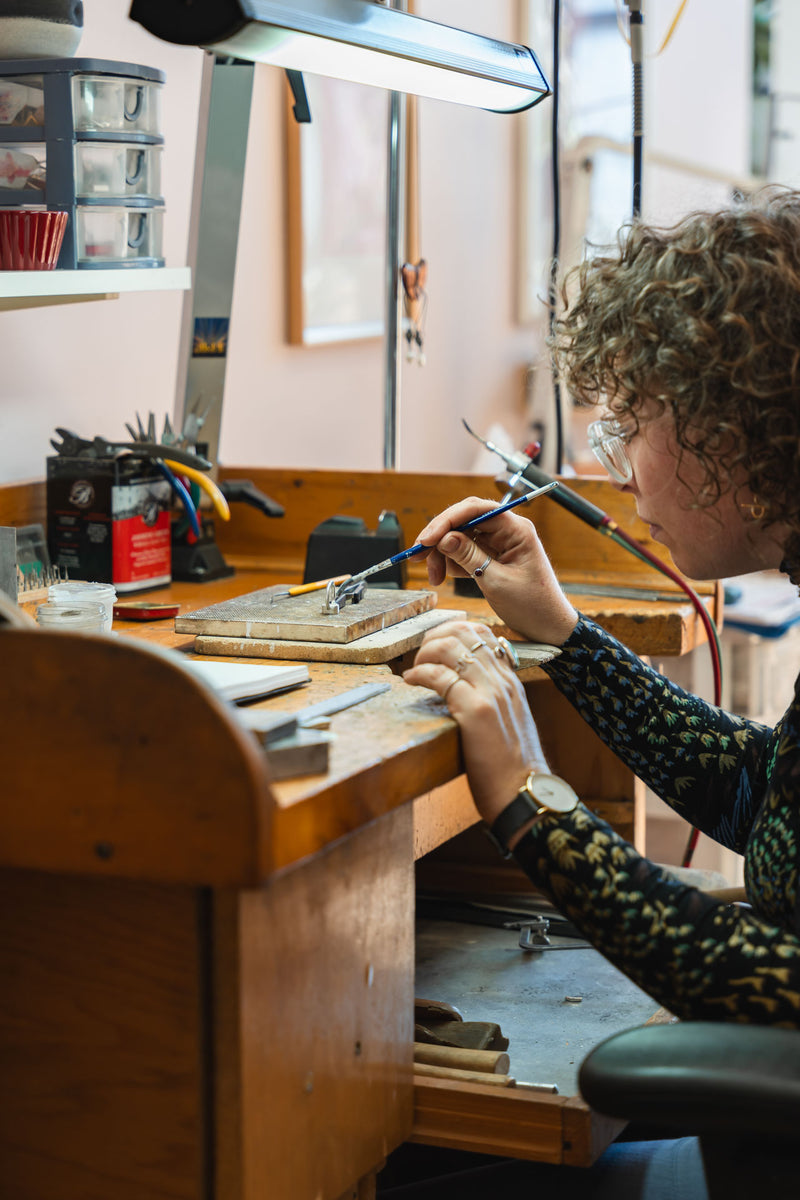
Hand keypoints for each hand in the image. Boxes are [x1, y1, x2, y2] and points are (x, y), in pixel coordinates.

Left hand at [403, 619, 549, 824]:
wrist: (524, 792)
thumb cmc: (512, 766)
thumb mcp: (509, 721)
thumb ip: (493, 699)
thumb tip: (465, 688)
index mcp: (510, 681)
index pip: (482, 633)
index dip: (452, 631)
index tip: (434, 646)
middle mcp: (503, 681)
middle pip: (463, 633)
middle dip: (433, 638)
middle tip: (419, 657)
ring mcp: (491, 693)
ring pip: (450, 648)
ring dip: (423, 653)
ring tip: (414, 670)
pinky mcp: (476, 711)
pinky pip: (440, 677)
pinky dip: (419, 673)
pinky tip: (411, 682)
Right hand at [416, 497, 577, 645]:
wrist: (549, 627)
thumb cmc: (533, 606)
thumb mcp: (496, 582)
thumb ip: (469, 557)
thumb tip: (444, 538)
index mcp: (516, 529)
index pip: (476, 510)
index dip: (446, 521)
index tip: (426, 540)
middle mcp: (508, 531)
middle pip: (464, 521)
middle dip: (439, 538)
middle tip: (418, 557)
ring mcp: (500, 543)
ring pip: (461, 537)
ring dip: (443, 554)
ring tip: (435, 577)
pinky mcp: (493, 557)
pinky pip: (466, 551)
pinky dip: (452, 563)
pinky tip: (446, 577)